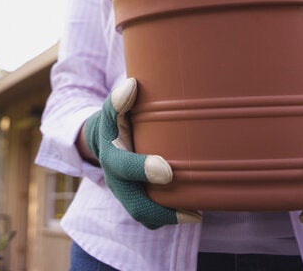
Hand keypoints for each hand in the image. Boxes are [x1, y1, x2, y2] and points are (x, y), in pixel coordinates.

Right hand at [82, 78, 201, 228]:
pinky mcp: (139, 202)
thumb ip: (120, 99)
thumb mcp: (114, 109)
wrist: (104, 141)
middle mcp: (117, 181)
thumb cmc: (117, 122)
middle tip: (193, 212)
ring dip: (172, 218)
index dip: (143, 170)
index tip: (167, 171)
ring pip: (147, 217)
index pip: (124, 166)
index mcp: (112, 156)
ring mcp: (127, 195)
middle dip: (163, 211)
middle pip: (136, 206)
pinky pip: (154, 217)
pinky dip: (172, 217)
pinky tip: (195, 208)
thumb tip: (132, 85)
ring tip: (198, 213)